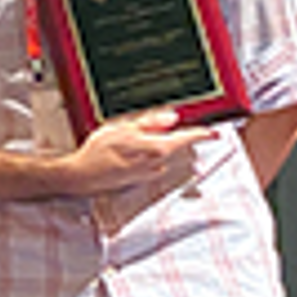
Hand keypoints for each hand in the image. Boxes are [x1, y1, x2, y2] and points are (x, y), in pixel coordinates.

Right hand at [61, 109, 212, 194]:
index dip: (201, 133)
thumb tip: (171, 117)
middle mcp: (156, 163)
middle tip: (186, 131)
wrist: (81, 176)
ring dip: (165, 149)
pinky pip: (153, 166)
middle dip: (181, 138)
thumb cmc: (98, 152)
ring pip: (165, 157)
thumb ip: (150, 122)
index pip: (186, 138)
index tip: (214, 131)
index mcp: (156, 148)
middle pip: (176, 147)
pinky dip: (152, 158)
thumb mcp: (123, 128)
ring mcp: (148, 173)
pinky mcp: (139, 179)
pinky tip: (139, 154)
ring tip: (150, 140)